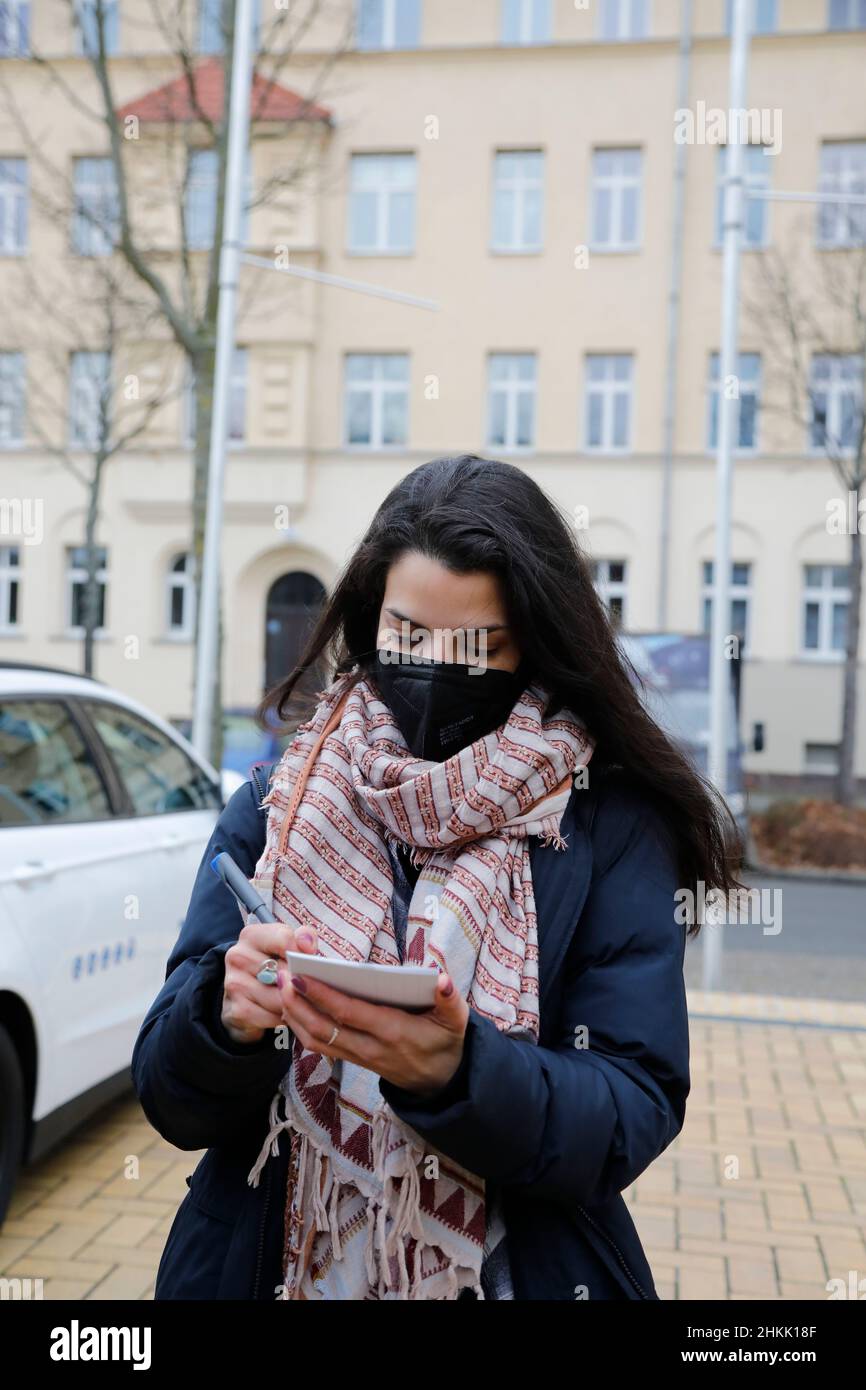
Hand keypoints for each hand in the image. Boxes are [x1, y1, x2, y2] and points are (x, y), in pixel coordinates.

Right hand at [221, 921, 318, 1044]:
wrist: (242, 998)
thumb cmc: (272, 968)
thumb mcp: (286, 947)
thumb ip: (302, 938)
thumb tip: (308, 947)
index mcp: (252, 936)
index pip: (283, 938)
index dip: (303, 952)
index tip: (314, 962)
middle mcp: (238, 957)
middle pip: (284, 971)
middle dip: (302, 982)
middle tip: (316, 988)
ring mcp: (235, 985)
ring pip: (279, 997)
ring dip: (297, 1003)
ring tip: (307, 1002)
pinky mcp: (236, 1010)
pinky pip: (271, 1017)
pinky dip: (284, 1019)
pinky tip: (289, 1016)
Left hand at [277, 931, 468, 1095]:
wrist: (440, 1082)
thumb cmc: (445, 1043)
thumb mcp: (456, 1021)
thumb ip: (450, 999)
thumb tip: (442, 979)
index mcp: (393, 1032)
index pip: (350, 1013)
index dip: (323, 996)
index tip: (301, 976)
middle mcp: (370, 1047)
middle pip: (324, 1028)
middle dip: (298, 1003)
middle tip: (280, 976)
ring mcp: (358, 1056)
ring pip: (316, 1039)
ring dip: (294, 1015)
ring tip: (280, 988)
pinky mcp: (352, 1059)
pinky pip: (320, 1046)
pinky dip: (301, 1028)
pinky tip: (292, 1007)